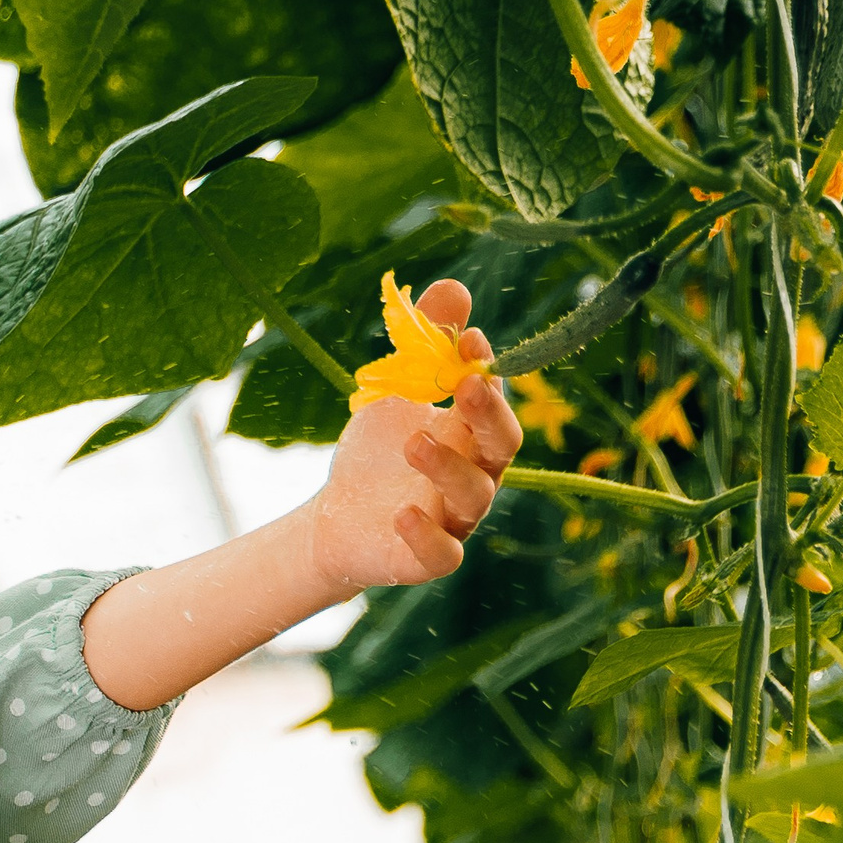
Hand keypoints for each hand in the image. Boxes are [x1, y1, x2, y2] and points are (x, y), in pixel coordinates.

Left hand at [300, 279, 521, 592]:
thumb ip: (424, 343)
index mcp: (474, 432)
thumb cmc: (380, 452)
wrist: (339, 518)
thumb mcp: (395, 392)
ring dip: (448, 466)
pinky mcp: (427, 557)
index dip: (486, 370)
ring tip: (413, 442)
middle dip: (489, 414)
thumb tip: (453, 285)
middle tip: (466, 386)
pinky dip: (428, 535)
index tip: (469, 339)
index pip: (493, 397)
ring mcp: (456, 518)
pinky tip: (404, 512)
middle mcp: (477, 474)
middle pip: (503, 445)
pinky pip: (444, 553)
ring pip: (474, 495)